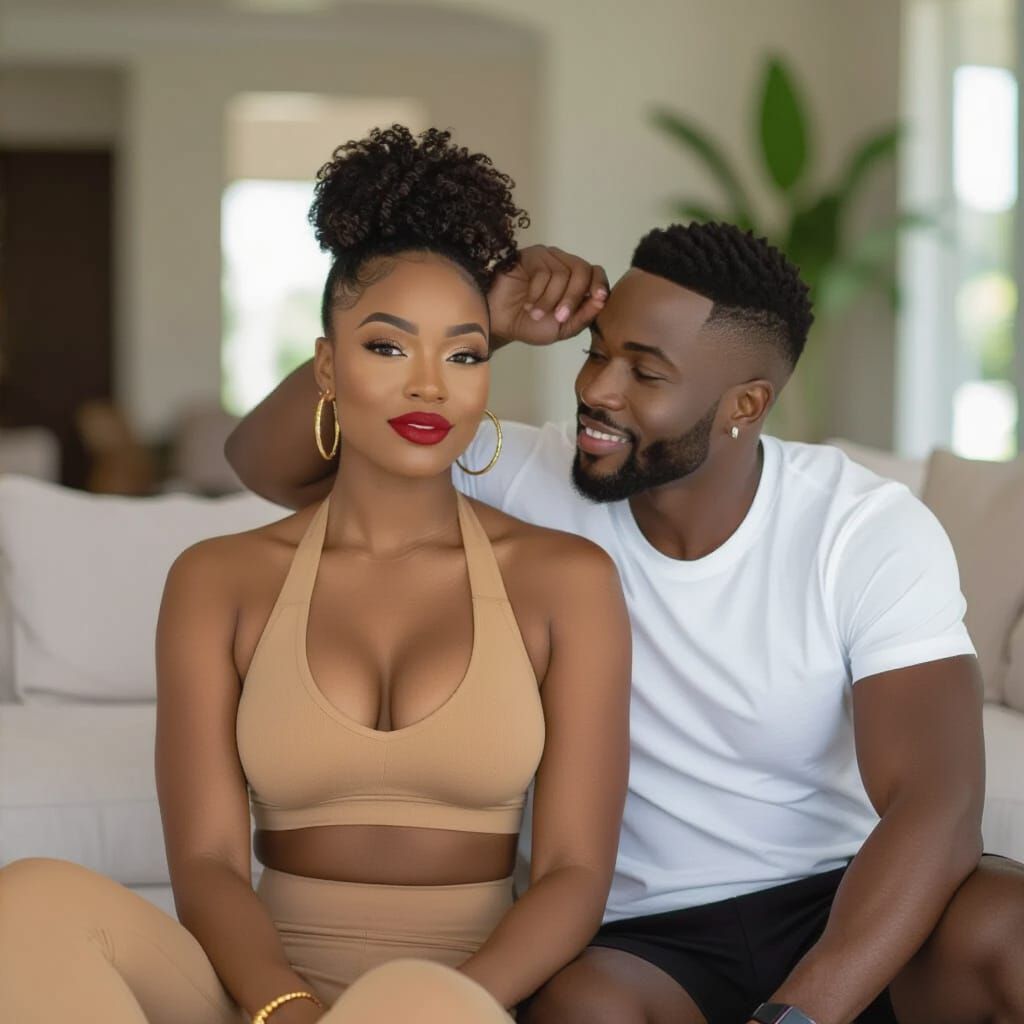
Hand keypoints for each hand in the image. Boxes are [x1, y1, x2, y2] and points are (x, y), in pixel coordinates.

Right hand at [487, 245, 608, 346]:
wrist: (500, 323)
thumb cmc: (530, 325)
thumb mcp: (562, 329)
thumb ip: (583, 317)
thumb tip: (601, 301)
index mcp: (575, 282)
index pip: (596, 272)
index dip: (599, 284)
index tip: (598, 298)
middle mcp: (563, 265)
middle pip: (582, 270)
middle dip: (573, 298)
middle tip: (559, 317)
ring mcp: (547, 258)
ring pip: (563, 273)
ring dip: (550, 300)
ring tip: (535, 313)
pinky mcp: (531, 256)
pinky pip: (543, 271)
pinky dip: (537, 293)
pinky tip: (527, 304)